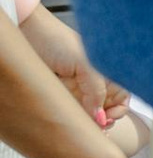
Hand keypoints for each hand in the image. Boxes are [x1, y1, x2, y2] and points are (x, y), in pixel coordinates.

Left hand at [14, 0, 117, 117]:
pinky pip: (74, 110)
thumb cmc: (56, 39)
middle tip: (97, 125)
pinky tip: (76, 121)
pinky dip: (77, 118)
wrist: (26, 31)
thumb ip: (97, 90)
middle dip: (104, 120)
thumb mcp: (85, 63)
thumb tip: (101, 117)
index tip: (107, 119)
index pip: (121, 98)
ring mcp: (77, 88)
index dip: (118, 110)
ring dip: (90, 122)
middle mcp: (93, 81)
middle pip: (106, 109)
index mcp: (105, 71)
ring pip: (90, 113)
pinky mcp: (62, 93)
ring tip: (86, 125)